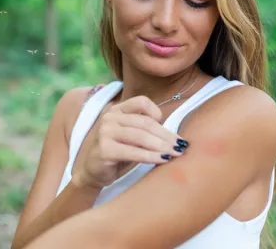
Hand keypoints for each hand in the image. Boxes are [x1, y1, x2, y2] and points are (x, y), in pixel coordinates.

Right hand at [72, 96, 188, 189]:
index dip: (158, 113)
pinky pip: (133, 152)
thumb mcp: (132, 137)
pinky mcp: (104, 149)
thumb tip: (176, 137)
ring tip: (175, 154)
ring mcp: (105, 132)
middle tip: (181, 146)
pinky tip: (162, 160)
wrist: (94, 173)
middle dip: (166, 135)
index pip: (141, 102)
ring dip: (161, 146)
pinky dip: (150, 156)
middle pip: (145, 123)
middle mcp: (109, 117)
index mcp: (117, 110)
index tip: (169, 131)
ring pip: (140, 136)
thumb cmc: (119, 154)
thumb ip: (146, 130)